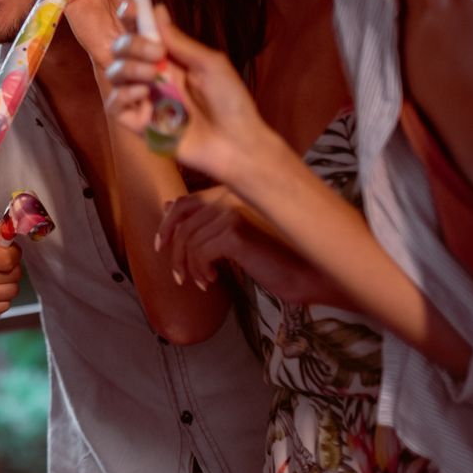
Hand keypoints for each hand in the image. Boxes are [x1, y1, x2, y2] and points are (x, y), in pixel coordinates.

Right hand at [103, 0, 281, 185]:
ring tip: (152, 77)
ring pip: (113, 74)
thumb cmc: (231, 101)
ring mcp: (143, 100)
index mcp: (169, 59)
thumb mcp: (210, 63)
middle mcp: (152, 76)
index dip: (131, 18)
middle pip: (121, 49)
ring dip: (128, 69)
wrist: (236, 142)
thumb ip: (179, 41)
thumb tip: (157, 10)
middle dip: (131, 45)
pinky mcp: (138, 124)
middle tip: (155, 54)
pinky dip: (124, 96)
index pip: (141, 33)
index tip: (129, 9)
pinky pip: (114, 105)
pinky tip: (145, 98)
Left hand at [157, 187, 338, 306]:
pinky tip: (213, 280)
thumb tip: (168, 204)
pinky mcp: (234, 231)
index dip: (167, 224)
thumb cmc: (278, 254)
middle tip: (179, 275)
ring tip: (202, 281)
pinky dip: (201, 270)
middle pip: (182, 222)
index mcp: (231, 191)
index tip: (161, 247)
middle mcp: (230, 195)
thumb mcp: (236, 234)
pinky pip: (200, 252)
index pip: (185, 201)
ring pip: (189, 241)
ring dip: (190, 266)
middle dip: (175, 251)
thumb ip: (205, 218)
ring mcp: (232, 211)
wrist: (310, 272)